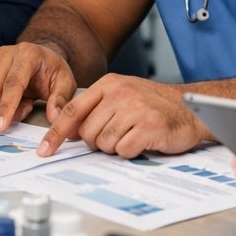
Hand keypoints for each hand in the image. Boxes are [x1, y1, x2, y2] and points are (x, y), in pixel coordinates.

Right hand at [0, 42, 76, 132]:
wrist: (43, 60)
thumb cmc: (53, 71)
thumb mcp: (66, 83)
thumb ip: (61, 99)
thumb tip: (54, 117)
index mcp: (27, 53)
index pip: (13, 83)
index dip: (7, 106)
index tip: (3, 125)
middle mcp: (6, 54)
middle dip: (1, 111)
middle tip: (22, 115)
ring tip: (22, 106)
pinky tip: (12, 103)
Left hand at [36, 74, 207, 157]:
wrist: (191, 109)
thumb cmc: (153, 105)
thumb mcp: (122, 95)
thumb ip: (95, 108)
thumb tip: (66, 132)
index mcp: (109, 84)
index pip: (72, 111)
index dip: (55, 134)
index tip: (44, 150)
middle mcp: (120, 93)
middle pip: (87, 132)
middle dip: (98, 141)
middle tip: (118, 134)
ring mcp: (135, 109)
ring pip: (104, 143)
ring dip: (116, 146)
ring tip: (133, 135)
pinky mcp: (149, 127)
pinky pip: (124, 151)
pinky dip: (131, 152)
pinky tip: (143, 141)